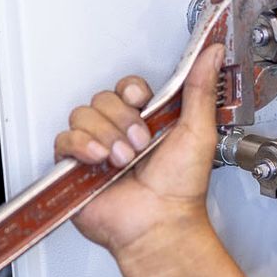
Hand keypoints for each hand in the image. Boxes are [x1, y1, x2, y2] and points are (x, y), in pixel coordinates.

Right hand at [60, 43, 223, 261]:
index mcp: (146, 121)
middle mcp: (118, 133)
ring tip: (122, 160)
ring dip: (105, 136)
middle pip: (102, 99)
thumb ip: (200, 89)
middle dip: (122, 121)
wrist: (158, 223)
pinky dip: (81, 146)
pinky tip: (99, 160)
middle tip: (139, 144)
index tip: (141, 101)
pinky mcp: (74, 167)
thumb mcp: (199, 132)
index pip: (126, 87)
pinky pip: (63, 140)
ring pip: (82, 115)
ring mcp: (95, 149)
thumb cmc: (180, 189)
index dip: (131, 91)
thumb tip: (212, 54)